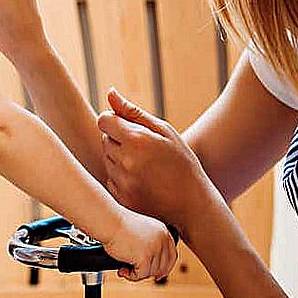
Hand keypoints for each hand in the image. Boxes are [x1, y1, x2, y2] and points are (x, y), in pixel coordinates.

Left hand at [97, 88, 211, 237]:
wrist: (193, 204)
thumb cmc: (182, 163)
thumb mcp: (164, 132)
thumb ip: (133, 112)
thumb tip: (110, 93)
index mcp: (136, 140)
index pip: (104, 121)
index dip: (114, 121)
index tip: (127, 127)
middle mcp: (125, 161)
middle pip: (104, 139)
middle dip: (118, 139)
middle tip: (143, 148)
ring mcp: (122, 182)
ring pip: (106, 159)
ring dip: (119, 158)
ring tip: (144, 164)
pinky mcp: (121, 198)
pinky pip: (110, 179)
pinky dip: (120, 177)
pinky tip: (141, 179)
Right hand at [100, 210, 178, 282]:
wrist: (107, 221)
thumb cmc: (117, 225)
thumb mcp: (141, 233)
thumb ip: (150, 245)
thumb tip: (153, 268)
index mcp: (163, 232)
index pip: (172, 256)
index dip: (165, 268)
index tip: (156, 275)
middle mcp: (162, 239)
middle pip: (163, 267)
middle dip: (150, 273)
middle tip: (135, 272)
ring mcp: (154, 248)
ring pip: (150, 272)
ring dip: (137, 273)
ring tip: (124, 268)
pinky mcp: (144, 257)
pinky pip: (140, 275)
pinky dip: (130, 276)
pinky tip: (121, 270)